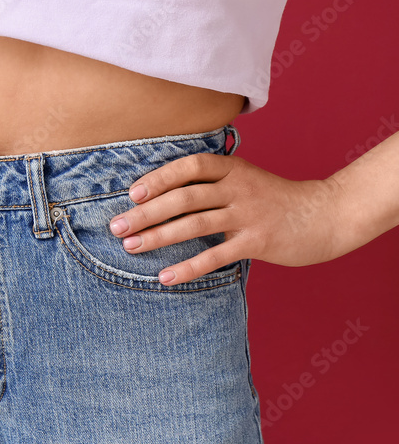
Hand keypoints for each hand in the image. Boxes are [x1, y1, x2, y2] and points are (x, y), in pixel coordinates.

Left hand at [107, 153, 350, 284]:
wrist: (326, 215)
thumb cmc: (274, 199)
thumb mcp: (244, 180)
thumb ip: (210, 183)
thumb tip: (160, 196)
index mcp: (232, 168)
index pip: (189, 166)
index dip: (159, 178)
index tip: (132, 193)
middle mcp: (238, 187)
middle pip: (184, 197)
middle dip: (146, 213)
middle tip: (116, 227)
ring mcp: (248, 214)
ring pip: (195, 224)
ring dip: (158, 237)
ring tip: (131, 248)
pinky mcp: (257, 241)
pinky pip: (216, 256)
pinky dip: (187, 267)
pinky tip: (165, 276)